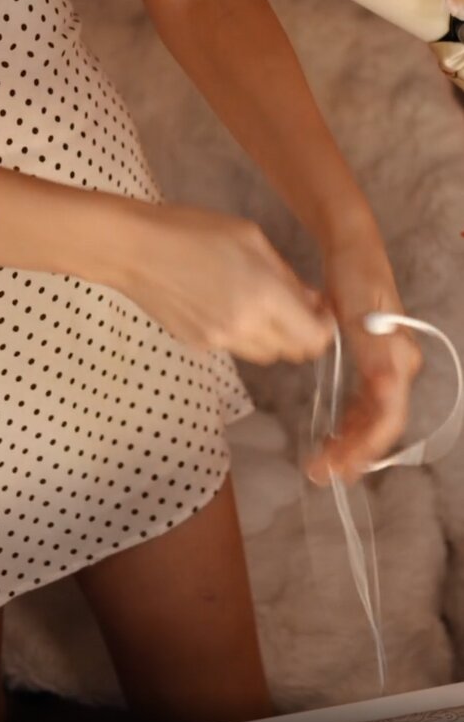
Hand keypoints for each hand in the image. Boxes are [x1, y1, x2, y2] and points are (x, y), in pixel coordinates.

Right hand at [108, 202, 335, 364]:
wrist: (133, 249)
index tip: (318, 311)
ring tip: (253, 303)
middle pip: (292, 352)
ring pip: (265, 355)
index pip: (314, 338)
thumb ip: (286, 274)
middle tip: (288, 305)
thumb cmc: (189, 231)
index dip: (323, 328)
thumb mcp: (250, 237)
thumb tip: (311, 300)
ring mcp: (219, 339)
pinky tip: (220, 303)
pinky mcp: (198, 344)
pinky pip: (234, 347)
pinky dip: (239, 333)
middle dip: (298, 331)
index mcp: (265, 294)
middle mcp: (245, 325)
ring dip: (270, 336)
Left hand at [306, 232, 421, 485]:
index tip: (339, 466)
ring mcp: (386, 366)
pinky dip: (348, 421)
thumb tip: (387, 387)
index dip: (365, 447)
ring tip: (322, 462)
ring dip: (349, 441)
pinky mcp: (371, 361)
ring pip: (371, 416)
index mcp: (399, 359)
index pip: (388, 418)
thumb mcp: (361, 311)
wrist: (350, 248)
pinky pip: (363, 401)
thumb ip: (374, 351)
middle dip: (354, 452)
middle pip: (380, 423)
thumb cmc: (355, 276)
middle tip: (321, 473)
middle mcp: (398, 367)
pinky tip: (331, 434)